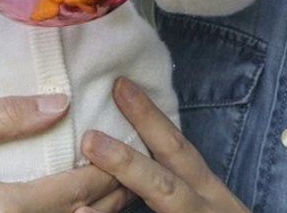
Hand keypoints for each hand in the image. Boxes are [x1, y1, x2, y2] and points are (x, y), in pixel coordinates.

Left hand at [77, 78, 249, 212]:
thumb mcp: (206, 199)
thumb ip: (174, 176)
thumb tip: (127, 152)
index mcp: (208, 194)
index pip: (178, 150)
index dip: (150, 117)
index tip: (119, 85)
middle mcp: (207, 210)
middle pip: (166, 186)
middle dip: (127, 163)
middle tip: (88, 139)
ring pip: (164, 207)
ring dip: (119, 205)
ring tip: (78, 209)